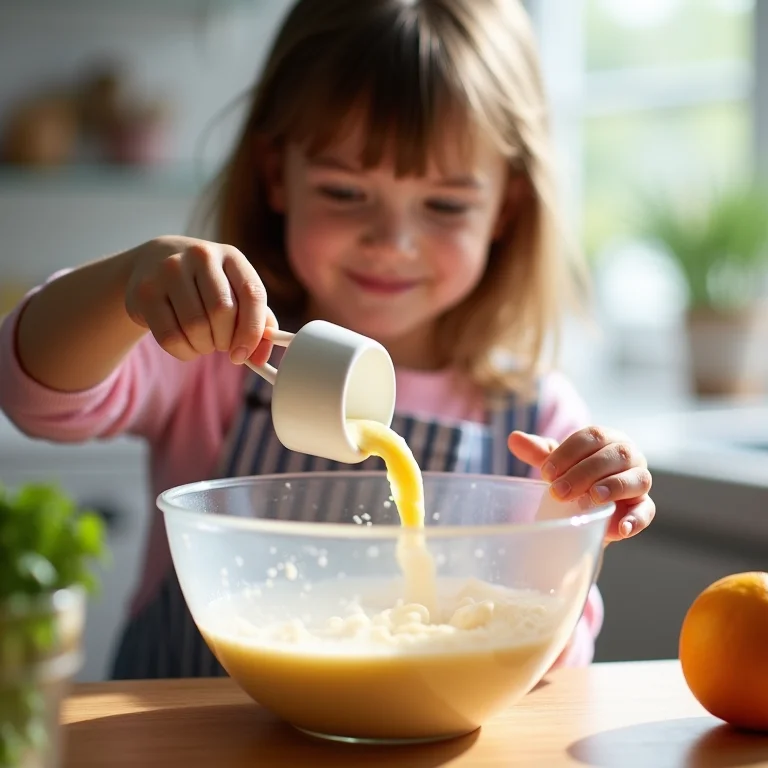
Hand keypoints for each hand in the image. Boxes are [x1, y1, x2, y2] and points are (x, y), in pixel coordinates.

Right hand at [125, 236, 276, 365]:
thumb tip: (260, 359)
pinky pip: (170, 337)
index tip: (244, 354)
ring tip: (204, 342)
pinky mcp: (145, 292)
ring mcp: (169, 270)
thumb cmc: (205, 287)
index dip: (253, 330)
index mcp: (231, 256)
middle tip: (221, 344)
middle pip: (222, 311)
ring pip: (196, 326)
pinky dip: (184, 352)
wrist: (154, 263)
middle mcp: (200, 256)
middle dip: (225, 340)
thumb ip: (258, 323)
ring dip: (204, 347)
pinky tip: (186, 346)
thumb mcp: (235, 293)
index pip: (252, 294)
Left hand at [508, 427, 654, 541]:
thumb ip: (537, 452)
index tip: (546, 472)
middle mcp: (627, 455)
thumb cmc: (571, 477)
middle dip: (584, 472)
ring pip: (636, 478)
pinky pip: (646, 511)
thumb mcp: (554, 465)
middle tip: (558, 491)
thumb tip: (513, 438)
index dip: (568, 452)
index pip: (592, 436)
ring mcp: (638, 480)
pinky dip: (637, 519)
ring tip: (593, 497)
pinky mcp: (642, 507)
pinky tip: (621, 527)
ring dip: (614, 486)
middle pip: (614, 455)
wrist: (583, 508)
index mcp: (605, 438)